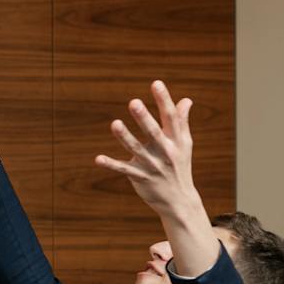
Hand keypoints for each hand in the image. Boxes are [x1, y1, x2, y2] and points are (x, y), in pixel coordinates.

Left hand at [95, 81, 202, 219]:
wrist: (179, 200)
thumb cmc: (180, 166)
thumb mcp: (184, 144)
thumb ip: (181, 122)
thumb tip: (186, 100)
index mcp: (176, 141)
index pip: (170, 118)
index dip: (164, 100)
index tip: (156, 83)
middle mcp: (165, 152)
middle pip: (153, 132)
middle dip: (144, 118)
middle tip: (133, 102)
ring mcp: (152, 165)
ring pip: (136, 149)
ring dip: (125, 137)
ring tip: (114, 124)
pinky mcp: (140, 177)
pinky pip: (123, 169)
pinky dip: (111, 164)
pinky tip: (97, 159)